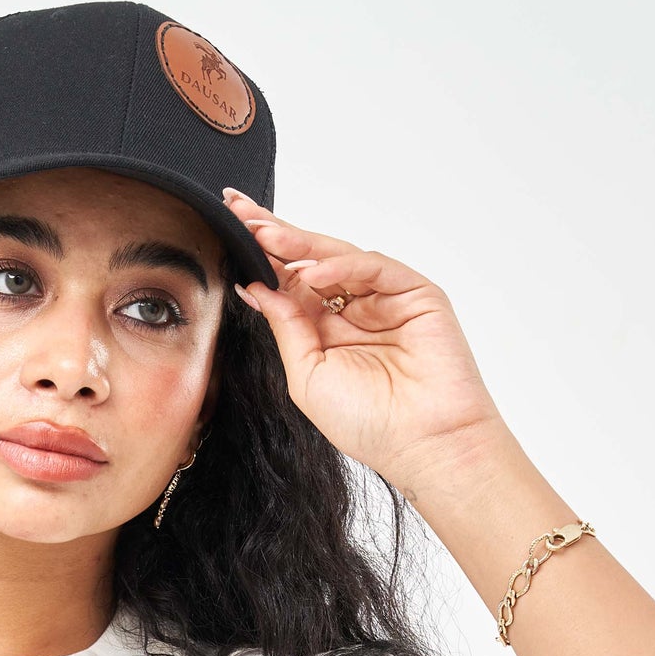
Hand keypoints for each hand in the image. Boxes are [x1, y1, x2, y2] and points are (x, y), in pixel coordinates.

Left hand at [223, 187, 503, 496]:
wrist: (423, 445)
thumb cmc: (370, 424)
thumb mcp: (307, 376)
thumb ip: (286, 328)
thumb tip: (255, 288)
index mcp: (327, 329)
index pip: (289, 282)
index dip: (262, 257)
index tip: (231, 229)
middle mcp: (355, 309)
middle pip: (310, 260)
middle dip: (275, 235)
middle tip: (240, 211)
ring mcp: (386, 298)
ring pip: (338, 257)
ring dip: (300, 244)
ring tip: (265, 236)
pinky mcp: (416, 293)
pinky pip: (373, 267)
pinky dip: (341, 267)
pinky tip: (310, 274)